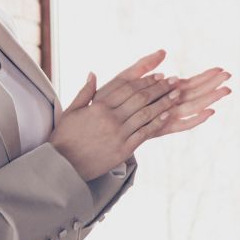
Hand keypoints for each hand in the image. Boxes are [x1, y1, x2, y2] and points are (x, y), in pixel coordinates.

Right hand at [50, 50, 231, 179]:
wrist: (62, 166)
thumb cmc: (65, 137)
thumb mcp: (71, 112)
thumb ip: (85, 92)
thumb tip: (93, 73)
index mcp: (97, 107)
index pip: (127, 89)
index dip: (145, 81)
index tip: (158, 75)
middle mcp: (110, 118)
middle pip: (140, 98)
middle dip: (160, 88)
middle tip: (175, 81)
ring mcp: (118, 134)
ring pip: (146, 114)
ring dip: (164, 102)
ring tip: (177, 94)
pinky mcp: (123, 149)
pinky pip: (144, 133)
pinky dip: (157, 122)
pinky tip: (168, 114)